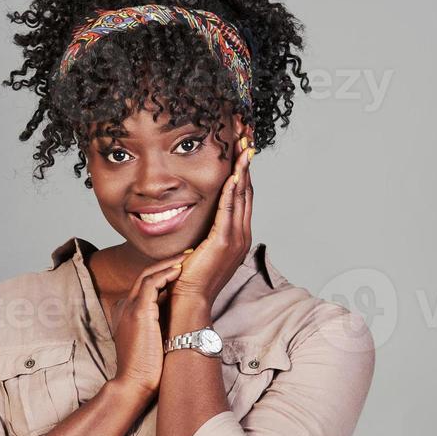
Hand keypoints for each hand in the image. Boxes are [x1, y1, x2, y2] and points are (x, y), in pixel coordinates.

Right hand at [111, 253, 187, 397]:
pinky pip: (151, 284)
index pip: (145, 285)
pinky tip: (179, 269)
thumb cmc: (146, 367)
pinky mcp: (138, 313)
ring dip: (168, 263)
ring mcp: (129, 308)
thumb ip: (159, 324)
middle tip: (187, 254)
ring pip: (148, 275)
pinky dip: (165, 274)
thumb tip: (179, 314)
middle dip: (167, 262)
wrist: (134, 384)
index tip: (182, 267)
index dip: (163, 273)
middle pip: (145, 275)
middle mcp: (125, 306)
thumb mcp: (152, 339)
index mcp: (127, 312)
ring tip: (187, 256)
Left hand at [169, 120, 254, 310]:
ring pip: (242, 195)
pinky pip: (229, 208)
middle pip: (247, 188)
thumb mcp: (199, 247)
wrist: (189, 301)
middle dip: (246, 161)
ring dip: (243, 167)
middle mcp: (242, 234)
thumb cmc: (189, 277)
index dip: (243, 168)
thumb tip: (192, 214)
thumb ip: (203, 230)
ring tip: (242, 143)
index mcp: (237, 234)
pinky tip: (233, 171)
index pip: (242, 194)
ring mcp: (236, 238)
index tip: (240, 146)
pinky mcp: (224, 242)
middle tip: (245, 135)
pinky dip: (232, 188)